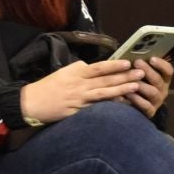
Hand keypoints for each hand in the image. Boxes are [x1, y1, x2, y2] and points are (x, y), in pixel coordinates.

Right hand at [18, 58, 143, 124]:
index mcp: (76, 72)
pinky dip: (110, 107)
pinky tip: (122, 106)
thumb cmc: (47, 86)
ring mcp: (79, 99)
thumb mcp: (63, 72)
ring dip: (122, 89)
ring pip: (104, 93)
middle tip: (141, 72)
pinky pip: (97, 108)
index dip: (115, 65)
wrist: (32, 102)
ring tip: (136, 86)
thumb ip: (79, 70)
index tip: (128, 62)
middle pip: (106, 79)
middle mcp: (79, 84)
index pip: (99, 67)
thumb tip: (93, 67)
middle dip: (125, 76)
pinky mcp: (77, 111)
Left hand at [124, 56, 172, 117]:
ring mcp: (157, 102)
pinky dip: (136, 100)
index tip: (151, 58)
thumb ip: (139, 66)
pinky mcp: (149, 112)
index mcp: (162, 79)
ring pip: (153, 92)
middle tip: (137, 63)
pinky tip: (127, 94)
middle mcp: (162, 90)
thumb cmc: (133, 84)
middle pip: (159, 80)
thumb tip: (131, 54)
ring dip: (142, 85)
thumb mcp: (138, 74)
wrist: (132, 108)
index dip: (161, 64)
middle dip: (148, 71)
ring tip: (131, 80)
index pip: (168, 71)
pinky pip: (145, 106)